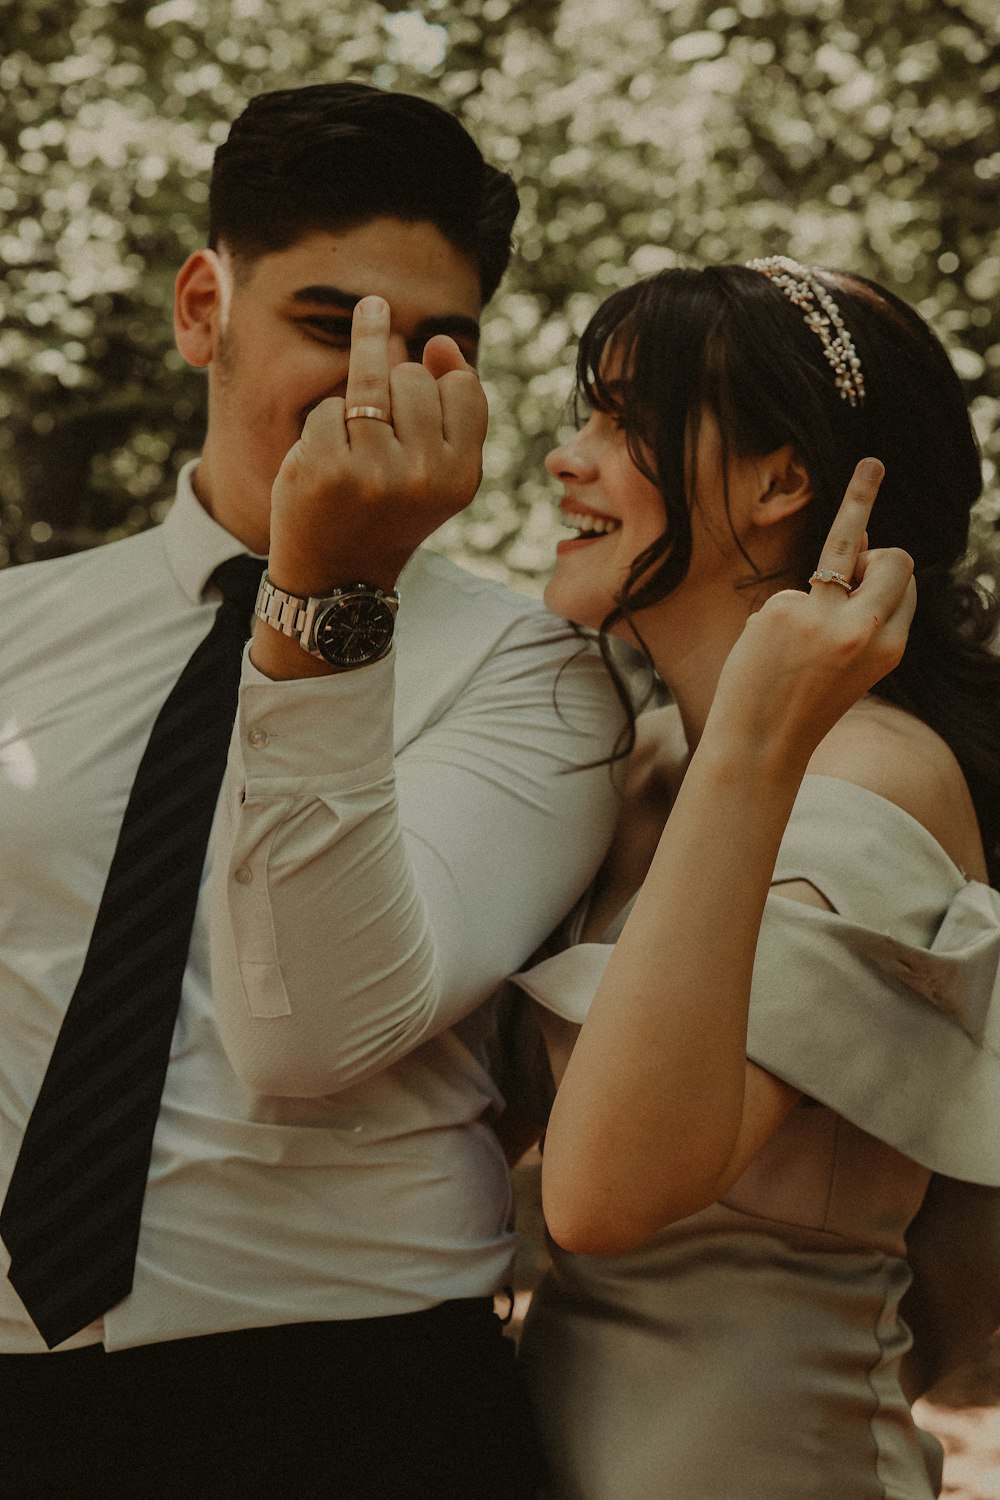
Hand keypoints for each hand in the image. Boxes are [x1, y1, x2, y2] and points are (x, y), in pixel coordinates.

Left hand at [267, 296, 487, 595]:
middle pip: (413, 378)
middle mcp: (427, 476)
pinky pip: (328, 408)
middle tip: (381, 424)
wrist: (337, 577)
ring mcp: (377, 472)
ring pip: (371, 383)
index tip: (420, 388)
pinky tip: (324, 456)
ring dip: (358, 393)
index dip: (439, 377)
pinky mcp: (330, 469)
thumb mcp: (433, 469)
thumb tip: (441, 340)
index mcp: (462, 476)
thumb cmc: (385, 511)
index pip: (462, 387)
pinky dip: (322, 426)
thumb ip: (447, 406)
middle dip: (394, 386)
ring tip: (355, 388)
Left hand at [708, 459, 915, 765]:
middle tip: (872, 469)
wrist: (761, 745)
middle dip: (882, 522)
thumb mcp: (850, 663)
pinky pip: (788, 593)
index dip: (888, 571)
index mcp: (890, 647)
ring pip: (846, 546)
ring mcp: (824, 618)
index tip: (885, 532)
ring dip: (858, 502)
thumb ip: (860, 610)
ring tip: (873, 467)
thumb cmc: (804, 705)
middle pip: (893, 558)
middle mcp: (865, 630)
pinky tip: (768, 651)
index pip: (904, 585)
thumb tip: (862, 540)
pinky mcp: (783, 610)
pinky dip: (778, 617)